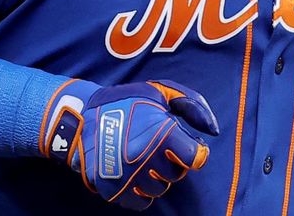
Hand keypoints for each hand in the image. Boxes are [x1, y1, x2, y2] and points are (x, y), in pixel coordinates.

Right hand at [40, 79, 218, 210]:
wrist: (80, 117)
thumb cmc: (125, 102)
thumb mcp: (159, 91)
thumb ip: (192, 105)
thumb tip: (213, 131)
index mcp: (161, 133)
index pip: (196, 158)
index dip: (194, 151)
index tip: (184, 145)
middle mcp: (146, 158)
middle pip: (177, 174)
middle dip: (172, 160)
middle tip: (156, 146)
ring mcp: (128, 177)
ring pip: (160, 188)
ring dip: (156, 175)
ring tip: (142, 157)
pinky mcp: (113, 190)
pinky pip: (141, 202)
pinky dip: (141, 191)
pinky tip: (133, 172)